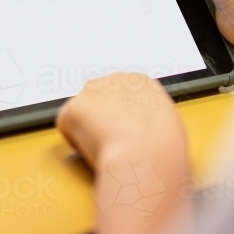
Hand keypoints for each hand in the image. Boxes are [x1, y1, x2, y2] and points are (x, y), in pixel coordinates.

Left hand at [57, 73, 190, 233]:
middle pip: (99, 99)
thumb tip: (141, 129)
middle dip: (101, 119)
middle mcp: (115, 80)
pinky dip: (74, 140)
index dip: (121, 116)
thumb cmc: (161, 147)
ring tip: (104, 148)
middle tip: (110, 143)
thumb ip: (149, 118)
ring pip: (83, 112)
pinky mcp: (73, 107)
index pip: (123, 95)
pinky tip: (91, 149)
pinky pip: (67, 126)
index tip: (123, 132)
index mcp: (142, 82)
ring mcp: (92, 91)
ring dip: (87, 128)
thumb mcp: (167, 124)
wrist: (146, 153)